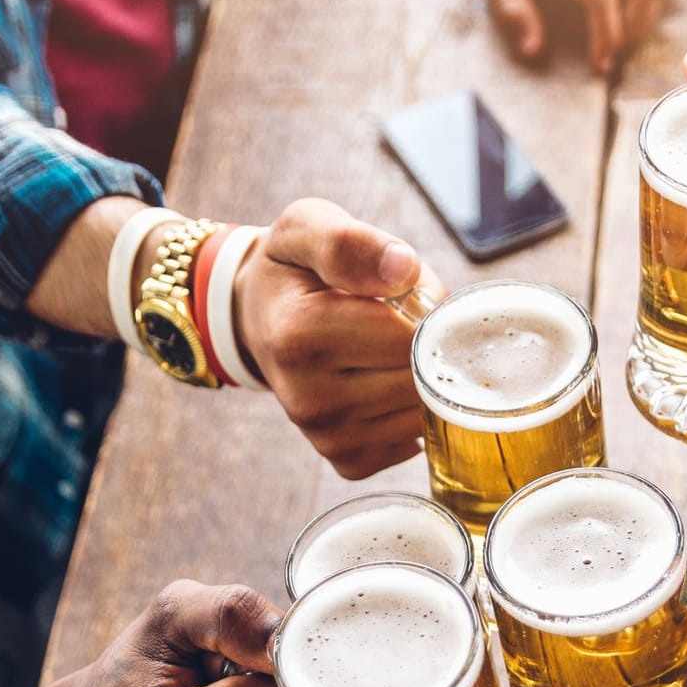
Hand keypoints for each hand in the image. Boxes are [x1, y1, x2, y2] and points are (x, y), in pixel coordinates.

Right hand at [235, 199, 447, 479]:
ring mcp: (324, 433)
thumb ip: (352, 242)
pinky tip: (382, 382)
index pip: (410, 336)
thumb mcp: (309, 228)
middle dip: (428, 347)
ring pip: (422, 413)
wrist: (258, 317)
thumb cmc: (293, 270)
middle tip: (399, 321)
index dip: (427, 311)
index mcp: (300, 333)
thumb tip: (403, 268)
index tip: (407, 295)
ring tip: (387, 350)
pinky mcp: (344, 458)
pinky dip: (408, 412)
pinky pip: (409, 441)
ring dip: (422, 380)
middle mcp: (308, 395)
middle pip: (420, 378)